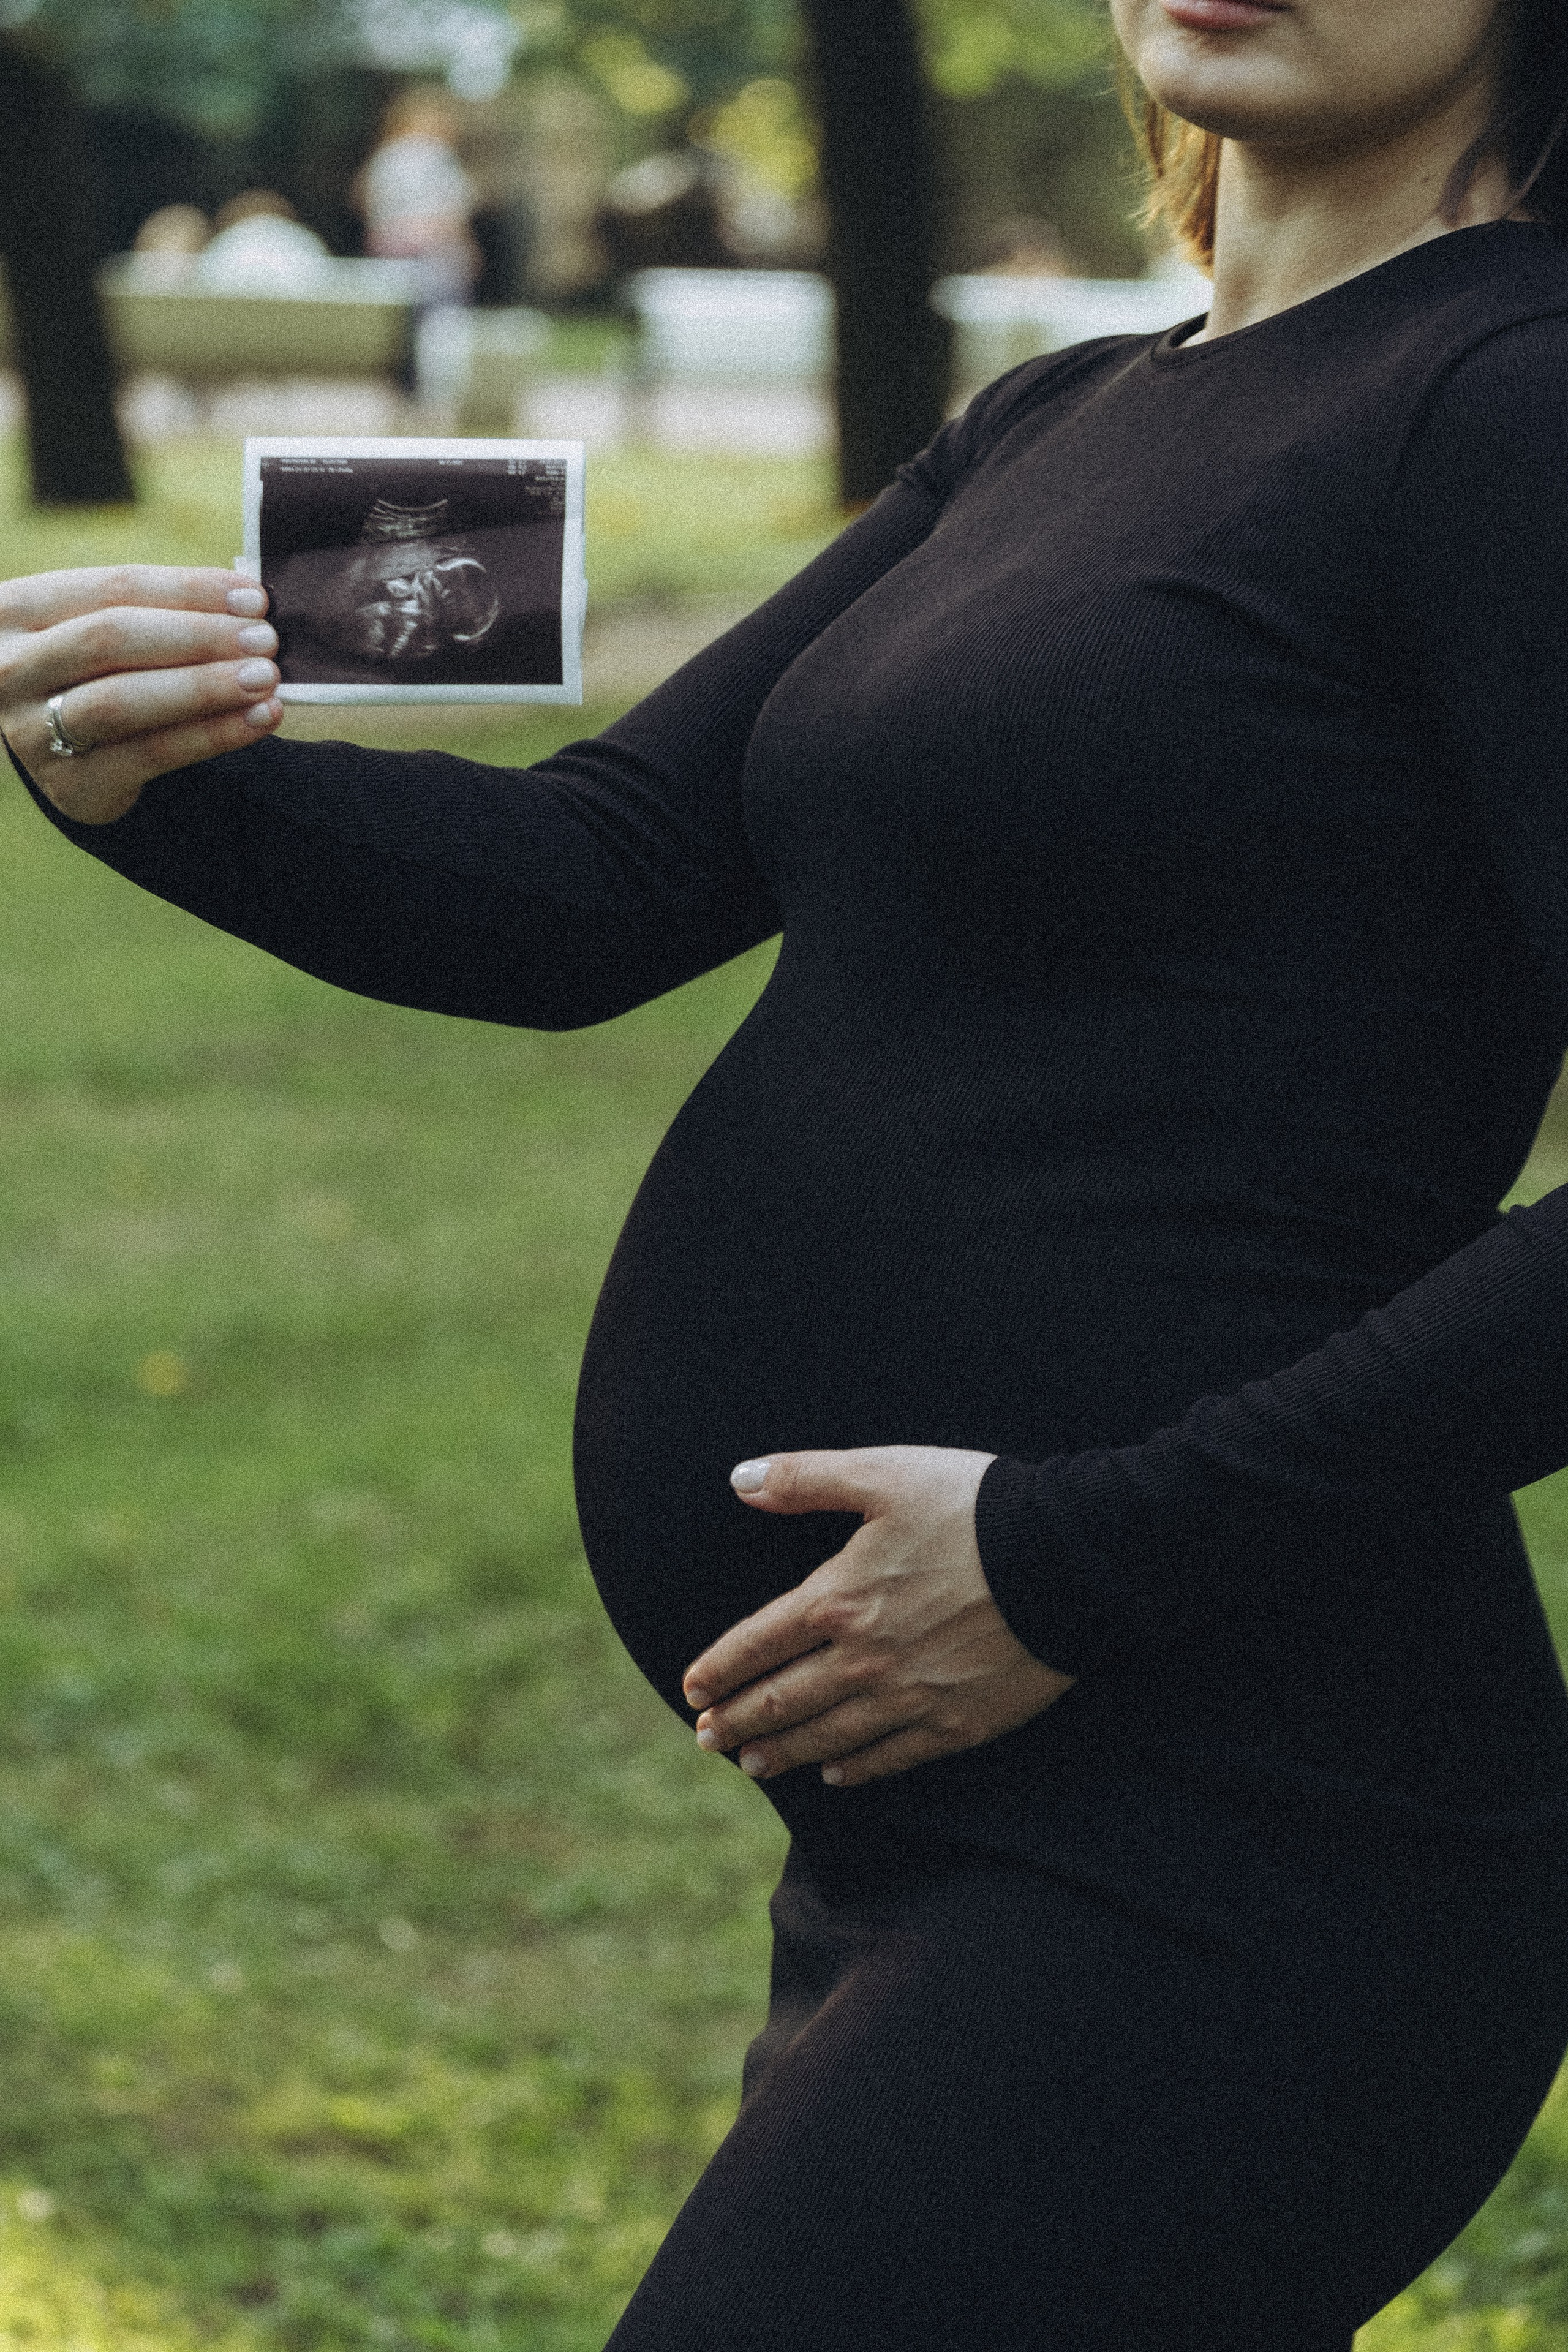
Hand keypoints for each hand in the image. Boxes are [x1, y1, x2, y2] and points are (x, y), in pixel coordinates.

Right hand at [0, 564, 283, 824]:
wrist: (67, 751)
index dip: (188, 590)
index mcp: (17, 608)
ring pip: (123, 701)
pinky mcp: (69, 784)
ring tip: (266, 680)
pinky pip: (151, 754)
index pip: (112, 587)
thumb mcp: (105, 629)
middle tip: (266, 640)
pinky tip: (258, 720)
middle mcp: (10, 667)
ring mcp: (30, 731)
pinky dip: (212, 735)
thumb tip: (250, 602)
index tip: (254, 597)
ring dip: (203, 688)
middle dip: (197, 637)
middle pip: (110, 639)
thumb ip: (161, 611)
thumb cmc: (98, 672)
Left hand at [683, 1446, 1074, 1788]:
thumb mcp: (883, 1474)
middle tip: (707, 1741)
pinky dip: (857, 1770)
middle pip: (784, 1700)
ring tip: (754, 1765)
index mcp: (839, 1598)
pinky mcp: (958, 1723)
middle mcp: (864, 1658)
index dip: (719, 1669)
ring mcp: (911, 1697)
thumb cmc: (973, 1506)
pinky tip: (836, 1776)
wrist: (1068, 1557)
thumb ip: (806, 1478)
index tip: (692, 1690)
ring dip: (784, 1753)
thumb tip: (738, 1478)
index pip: (758, 1643)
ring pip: (830, 1737)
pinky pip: (893, 1757)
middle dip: (738, 1722)